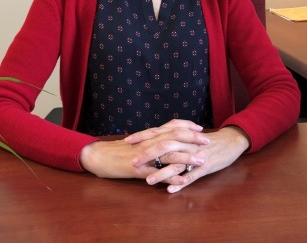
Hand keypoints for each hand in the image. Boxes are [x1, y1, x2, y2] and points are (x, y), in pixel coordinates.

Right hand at [79, 119, 207, 178]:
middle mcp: (149, 142)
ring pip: (169, 154)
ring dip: (187, 158)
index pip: (172, 126)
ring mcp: (145, 156)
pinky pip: (158, 174)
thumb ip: (151, 140)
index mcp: (149, 135)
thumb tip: (164, 139)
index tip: (200, 129)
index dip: (187, 126)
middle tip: (208, 141)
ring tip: (202, 161)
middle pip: (175, 137)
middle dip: (193, 139)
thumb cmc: (117, 150)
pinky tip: (183, 182)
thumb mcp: (137, 142)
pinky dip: (171, 178)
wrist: (98, 156)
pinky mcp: (139, 170)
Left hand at [129, 125, 249, 192]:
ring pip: (176, 163)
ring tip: (148, 181)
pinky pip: (192, 175)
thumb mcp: (188, 136)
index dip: (142, 137)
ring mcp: (195, 155)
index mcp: (180, 135)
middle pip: (164, 146)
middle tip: (133, 163)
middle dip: (147, 155)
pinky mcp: (205, 166)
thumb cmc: (206, 140)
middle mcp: (186, 143)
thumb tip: (153, 140)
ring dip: (162, 173)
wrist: (229, 141)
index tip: (127, 142)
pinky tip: (171, 189)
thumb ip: (172, 137)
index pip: (158, 133)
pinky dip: (181, 182)